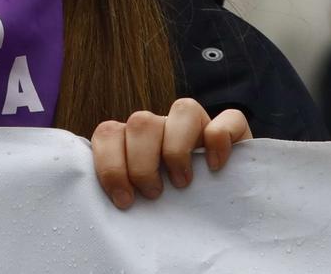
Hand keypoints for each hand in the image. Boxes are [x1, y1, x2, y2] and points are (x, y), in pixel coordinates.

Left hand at [91, 98, 250, 209]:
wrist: (224, 221)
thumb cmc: (173, 214)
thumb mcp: (142, 205)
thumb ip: (121, 194)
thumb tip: (96, 208)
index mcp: (134, 142)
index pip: (108, 133)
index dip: (110, 165)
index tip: (124, 200)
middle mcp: (164, 128)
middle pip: (141, 121)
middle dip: (142, 163)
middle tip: (153, 194)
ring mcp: (199, 126)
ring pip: (183, 109)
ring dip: (177, 149)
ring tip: (182, 183)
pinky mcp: (234, 130)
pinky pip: (228, 118)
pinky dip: (219, 141)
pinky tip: (215, 167)